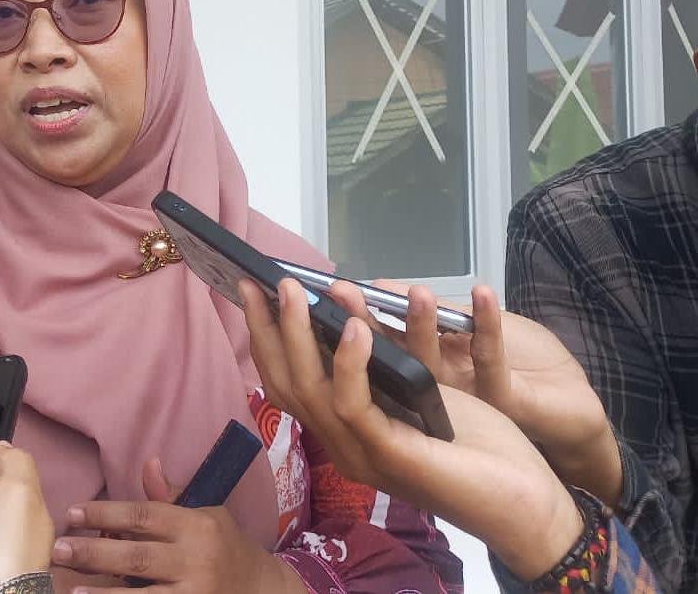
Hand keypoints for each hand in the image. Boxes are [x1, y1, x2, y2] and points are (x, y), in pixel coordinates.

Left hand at [50, 464, 299, 593]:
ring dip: (103, 592)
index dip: (106, 513)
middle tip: (58, 548)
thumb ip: (171, 497)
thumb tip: (148, 464)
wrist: (262, 590)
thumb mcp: (206, 513)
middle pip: (137, 556)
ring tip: (69, 588)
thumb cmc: (225, 546)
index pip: (144, 516)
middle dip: (94, 552)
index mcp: (196, 525)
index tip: (73, 513)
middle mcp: (196, 560)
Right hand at [243, 278, 584, 580]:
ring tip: (297, 290)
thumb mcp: (420, 392)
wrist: (526, 502)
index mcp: (346, 432)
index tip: (258, 291)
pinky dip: (348, 362)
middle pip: (286, 384)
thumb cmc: (477, 448)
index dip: (268, 337)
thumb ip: (384, 366)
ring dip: (298, 334)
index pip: (290, 383)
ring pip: (311, 390)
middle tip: (262, 282)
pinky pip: (354, 405)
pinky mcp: (391, 456)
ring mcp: (361, 455)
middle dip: (268, 329)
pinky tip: (353, 326)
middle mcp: (343, 445)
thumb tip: (347, 314)